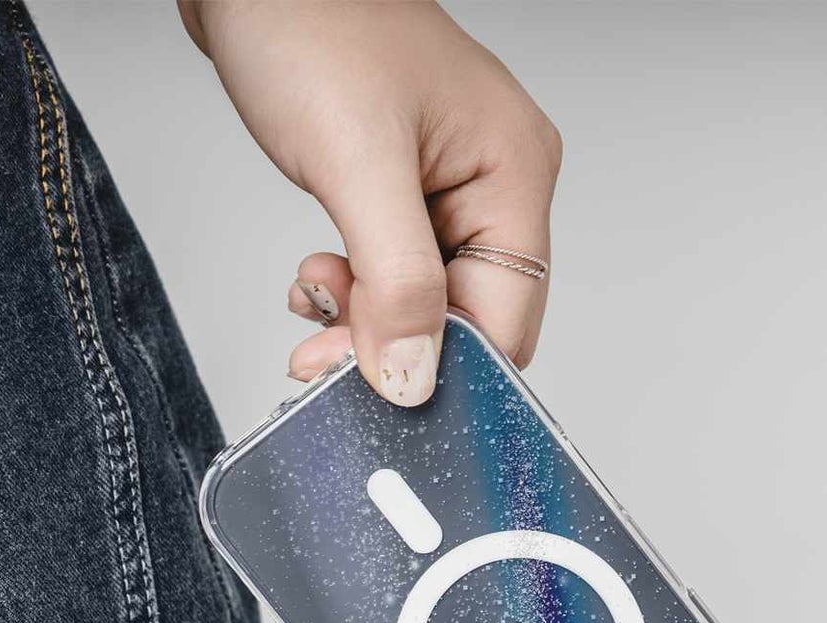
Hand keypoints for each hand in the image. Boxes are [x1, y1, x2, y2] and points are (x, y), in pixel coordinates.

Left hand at [179, 0, 561, 404]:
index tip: (375, 383)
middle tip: (324, 349)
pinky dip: (356, 291)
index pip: (507, 318)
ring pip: (426, 304)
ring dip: (367, 320)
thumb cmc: (310, 19)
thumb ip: (398, 282)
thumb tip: (415, 378)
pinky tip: (320, 275)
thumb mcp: (358, 162)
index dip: (444, 363)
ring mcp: (450, 188)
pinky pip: (396, 274)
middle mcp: (495, 185)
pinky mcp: (405, 191)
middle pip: (467, 317)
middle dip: (395, 344)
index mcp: (515, 173)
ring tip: (315, 291)